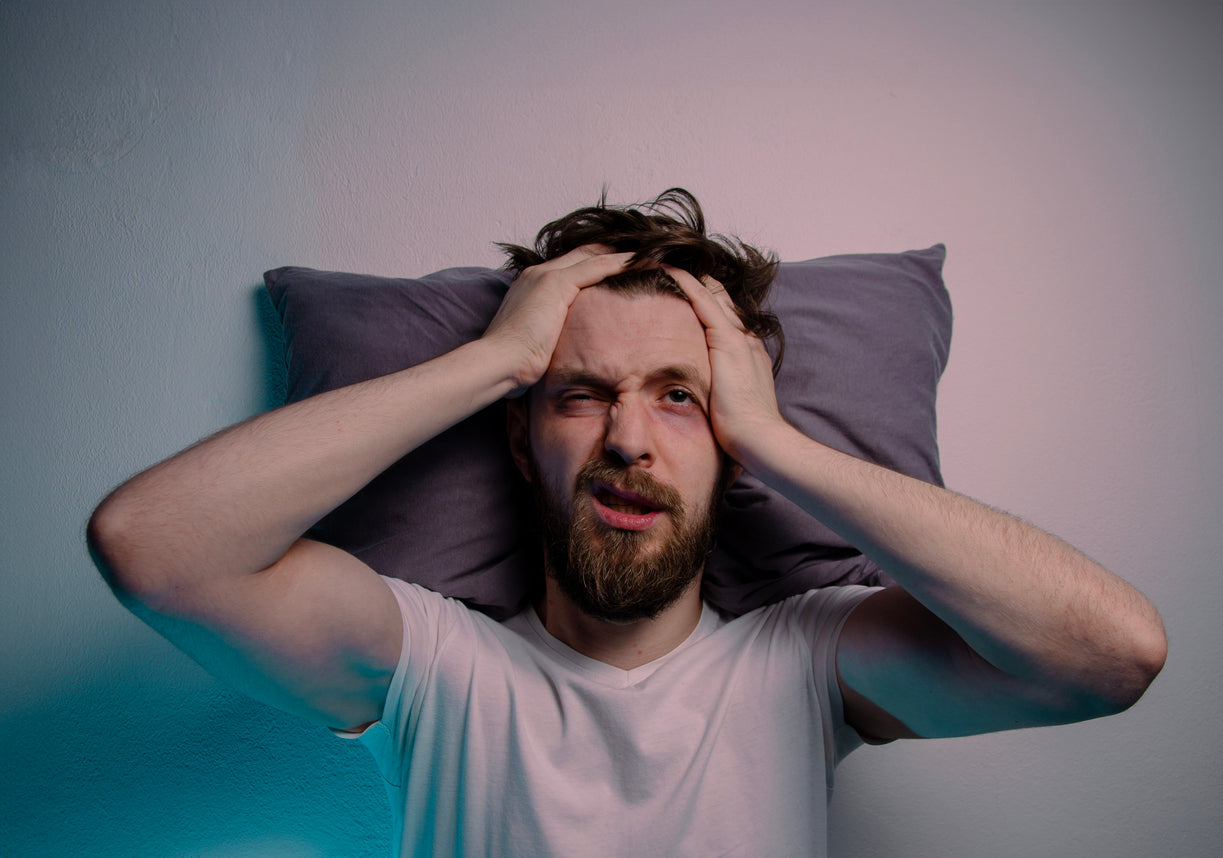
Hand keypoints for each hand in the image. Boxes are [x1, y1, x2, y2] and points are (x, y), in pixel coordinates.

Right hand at [484, 246, 634, 395]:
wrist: (497, 363)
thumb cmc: (511, 365)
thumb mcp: (532, 348)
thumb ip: (546, 342)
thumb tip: (552, 359)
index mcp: (530, 287)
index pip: (570, 267)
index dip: (595, 265)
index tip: (619, 269)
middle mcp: (537, 274)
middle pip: (583, 253)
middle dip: (612, 253)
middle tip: (641, 255)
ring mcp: (546, 276)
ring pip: (593, 255)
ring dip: (622, 255)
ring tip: (649, 255)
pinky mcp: (556, 283)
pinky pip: (598, 266)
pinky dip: (622, 263)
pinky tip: (642, 263)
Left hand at [663, 265, 783, 463]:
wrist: (760, 438)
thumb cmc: (741, 432)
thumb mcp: (726, 406)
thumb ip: (716, 394)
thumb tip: (700, 403)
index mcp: (746, 351)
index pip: (722, 315)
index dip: (703, 299)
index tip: (679, 289)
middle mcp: (745, 337)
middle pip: (718, 296)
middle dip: (696, 280)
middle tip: (667, 265)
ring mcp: (738, 335)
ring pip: (711, 291)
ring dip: (687, 274)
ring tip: (661, 259)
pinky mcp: (726, 339)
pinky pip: (702, 299)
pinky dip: (684, 281)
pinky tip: (665, 269)